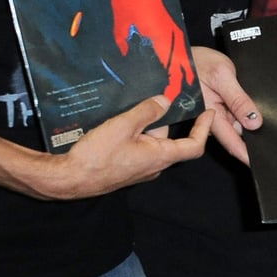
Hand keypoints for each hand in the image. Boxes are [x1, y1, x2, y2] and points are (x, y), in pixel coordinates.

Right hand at [35, 95, 211, 199]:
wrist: (68, 178)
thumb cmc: (97, 155)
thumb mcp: (123, 126)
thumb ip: (146, 112)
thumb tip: (165, 101)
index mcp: (160, 157)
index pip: (194, 146)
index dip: (204, 128)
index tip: (208, 112)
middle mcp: (154, 166)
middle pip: (168, 139)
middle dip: (162, 119)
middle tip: (156, 98)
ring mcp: (139, 169)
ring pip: (150, 142)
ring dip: (144, 125)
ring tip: (132, 105)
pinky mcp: (125, 168)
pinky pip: (137, 148)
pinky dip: (134, 134)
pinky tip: (119, 121)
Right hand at [191, 46, 256, 164]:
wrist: (181, 52)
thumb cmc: (198, 61)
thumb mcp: (223, 76)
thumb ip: (239, 100)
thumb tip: (254, 123)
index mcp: (211, 115)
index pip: (232, 142)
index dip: (246, 155)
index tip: (259, 164)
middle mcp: (211, 118)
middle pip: (235, 133)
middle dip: (252, 134)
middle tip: (270, 129)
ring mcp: (212, 113)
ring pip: (235, 123)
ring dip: (246, 119)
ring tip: (256, 108)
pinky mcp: (215, 106)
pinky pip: (232, 113)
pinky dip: (242, 110)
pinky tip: (248, 102)